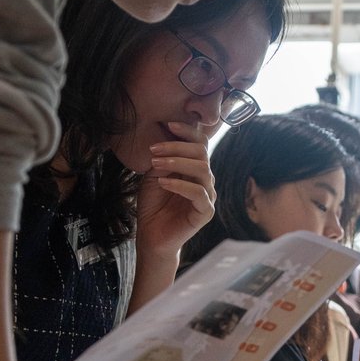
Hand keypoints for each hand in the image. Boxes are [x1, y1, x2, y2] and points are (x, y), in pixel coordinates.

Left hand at [135, 121, 215, 265]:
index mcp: (195, 168)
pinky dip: (180, 185)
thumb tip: (164, 131)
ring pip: (202, 170)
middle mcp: (206, 180)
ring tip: (156, 164)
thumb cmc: (153, 205)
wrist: (151, 236)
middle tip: (154, 149)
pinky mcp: (206, 212)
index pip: (200, 143)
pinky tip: (163, 182)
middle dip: (177, 147)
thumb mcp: (155, 174)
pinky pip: (199, 193)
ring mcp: (208, 196)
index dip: (188, 131)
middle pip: (202, 153)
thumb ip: (163, 157)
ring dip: (177, 163)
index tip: (169, 124)